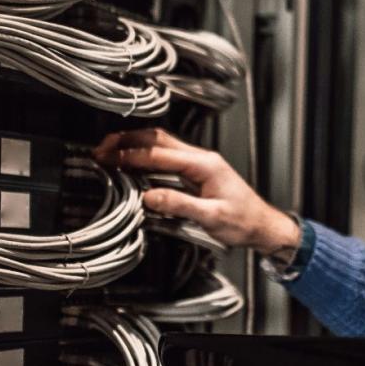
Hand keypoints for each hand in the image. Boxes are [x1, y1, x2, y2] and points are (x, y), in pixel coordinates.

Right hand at [93, 128, 300, 255]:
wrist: (262, 225)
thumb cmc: (243, 222)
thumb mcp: (211, 217)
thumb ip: (180, 205)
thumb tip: (149, 197)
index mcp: (205, 165)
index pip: (160, 155)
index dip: (132, 156)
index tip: (109, 158)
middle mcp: (202, 158)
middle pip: (159, 140)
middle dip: (128, 141)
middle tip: (102, 148)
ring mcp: (200, 163)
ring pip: (162, 144)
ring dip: (136, 144)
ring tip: (110, 150)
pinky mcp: (198, 171)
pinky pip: (168, 156)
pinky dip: (147, 154)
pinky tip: (133, 161)